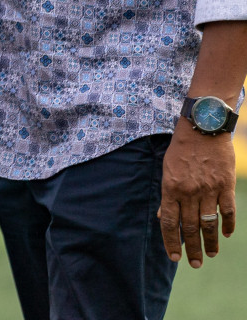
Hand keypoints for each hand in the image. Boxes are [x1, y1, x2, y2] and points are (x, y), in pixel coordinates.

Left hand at [159, 122, 237, 267]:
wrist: (202, 128)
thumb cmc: (181, 149)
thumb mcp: (166, 169)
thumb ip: (167, 195)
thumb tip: (165, 217)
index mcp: (170, 188)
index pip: (169, 222)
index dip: (171, 242)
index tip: (173, 257)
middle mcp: (189, 192)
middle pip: (190, 227)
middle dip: (191, 248)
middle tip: (195, 264)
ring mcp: (208, 189)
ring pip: (209, 223)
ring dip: (210, 242)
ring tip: (211, 254)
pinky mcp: (225, 185)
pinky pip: (227, 211)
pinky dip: (227, 225)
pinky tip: (226, 235)